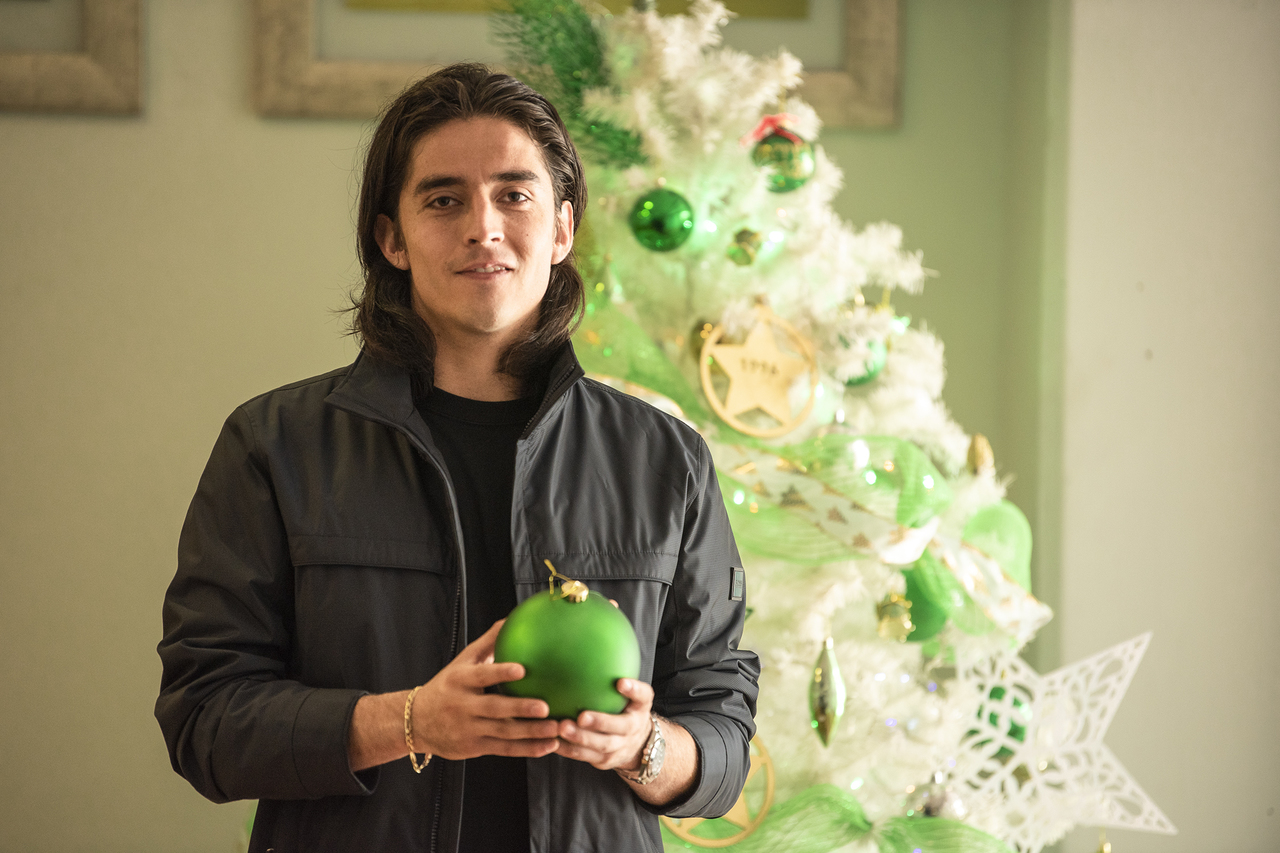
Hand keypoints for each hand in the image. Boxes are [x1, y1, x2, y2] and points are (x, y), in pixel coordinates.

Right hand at [412, 619, 560, 759]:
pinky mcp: (475, 747)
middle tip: (546, 707)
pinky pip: (504, 749)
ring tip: (556, 729)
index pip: (481, 676)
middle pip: (494, 708)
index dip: (501, 672)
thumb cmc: (448, 686)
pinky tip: (548, 745)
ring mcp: (469, 729)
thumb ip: (488, 642)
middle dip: (520, 709)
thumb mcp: (462, 662)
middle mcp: (463, 706)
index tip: (522, 670)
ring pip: (503, 733)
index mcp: (460, 681)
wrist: (417, 722)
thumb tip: (512, 618)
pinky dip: (527, 749)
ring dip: (531, 733)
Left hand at [554, 678, 654, 770]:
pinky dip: (568, 749)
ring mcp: (619, 747)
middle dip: (600, 722)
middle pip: (618, 727)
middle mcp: (633, 728)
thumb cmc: (627, 708)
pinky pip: (585, 755)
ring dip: (580, 738)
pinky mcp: (604, 761)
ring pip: (600, 745)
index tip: (621, 682)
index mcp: (640, 708)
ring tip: (561, 728)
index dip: (633, 690)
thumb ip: (618, 675)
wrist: (638, 744)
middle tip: (581, 716)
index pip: (642, 696)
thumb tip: (592, 641)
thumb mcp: (631, 693)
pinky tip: (552, 740)